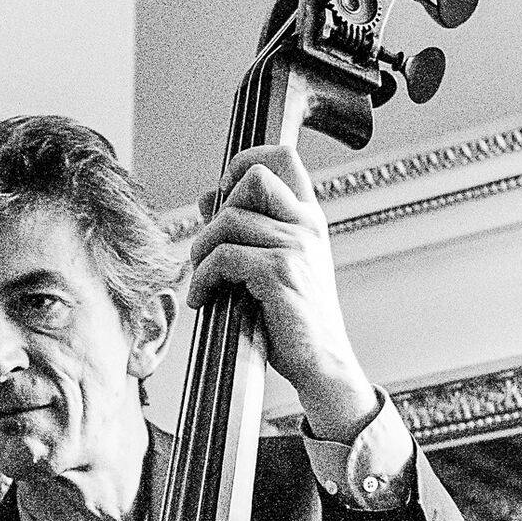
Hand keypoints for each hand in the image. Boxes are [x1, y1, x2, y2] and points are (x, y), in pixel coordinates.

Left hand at [188, 145, 377, 442]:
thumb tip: (207, 198)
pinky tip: (203, 299)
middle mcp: (306, 226)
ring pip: (229, 220)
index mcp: (308, 219)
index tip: (223, 187)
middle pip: (253, 179)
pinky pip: (224, 257)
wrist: (321, 362)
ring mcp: (296, 247)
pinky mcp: (280, 273)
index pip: (282, 158)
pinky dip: (203, 279)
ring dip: (201, 252)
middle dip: (218, 210)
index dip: (245, 160)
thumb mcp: (272, 266)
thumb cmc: (293, 319)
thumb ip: (245, 230)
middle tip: (206, 249)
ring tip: (200, 280)